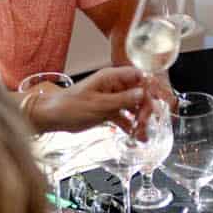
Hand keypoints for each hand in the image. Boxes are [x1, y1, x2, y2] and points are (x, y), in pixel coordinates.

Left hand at [34, 66, 157, 132]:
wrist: (52, 117)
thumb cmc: (71, 106)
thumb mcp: (99, 104)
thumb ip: (123, 99)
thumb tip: (144, 93)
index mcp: (112, 77)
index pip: (139, 76)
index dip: (151, 87)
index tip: (159, 101)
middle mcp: (115, 86)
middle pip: (140, 93)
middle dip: (146, 108)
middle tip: (144, 123)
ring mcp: (112, 99)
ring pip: (134, 107)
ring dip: (140, 120)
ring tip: (141, 135)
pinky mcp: (108, 111)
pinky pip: (125, 117)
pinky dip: (131, 126)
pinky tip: (136, 137)